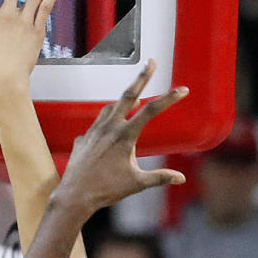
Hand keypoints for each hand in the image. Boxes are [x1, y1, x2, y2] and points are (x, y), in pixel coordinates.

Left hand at [55, 61, 186, 212]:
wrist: (74, 196)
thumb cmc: (106, 190)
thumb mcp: (137, 183)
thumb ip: (159, 177)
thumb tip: (181, 179)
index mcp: (125, 136)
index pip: (151, 111)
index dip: (169, 99)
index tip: (182, 90)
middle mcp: (108, 128)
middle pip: (128, 95)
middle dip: (142, 77)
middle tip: (151, 62)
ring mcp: (93, 131)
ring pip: (110, 108)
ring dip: (123, 102)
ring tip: (132, 99)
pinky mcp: (83, 138)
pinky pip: (96, 125)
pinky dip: (106, 122)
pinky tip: (109, 130)